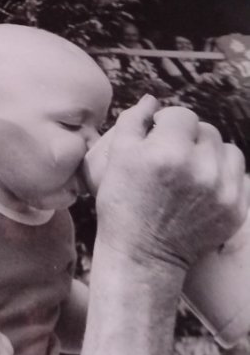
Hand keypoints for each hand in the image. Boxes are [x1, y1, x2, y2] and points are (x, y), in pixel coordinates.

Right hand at [96, 97, 247, 271]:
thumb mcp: (117, 156)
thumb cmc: (122, 202)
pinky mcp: (235, 210)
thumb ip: (133, 120)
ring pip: (227, 149)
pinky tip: (200, 187)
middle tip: (171, 155)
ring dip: (210, 153)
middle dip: (188, 137)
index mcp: (168, 151)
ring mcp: (222, 191)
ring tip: (190, 168)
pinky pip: (238, 176)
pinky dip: (221, 176)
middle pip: (206, 130)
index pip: (182, 114)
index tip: (156, 137)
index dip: (166, 122)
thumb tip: (152, 100)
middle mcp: (200, 169)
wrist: (142, 254)